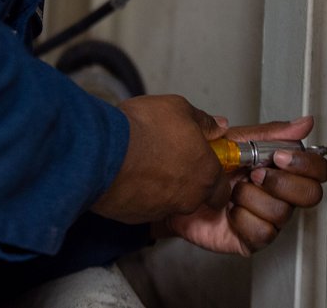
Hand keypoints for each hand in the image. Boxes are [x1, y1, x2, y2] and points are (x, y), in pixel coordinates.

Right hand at [91, 95, 229, 223]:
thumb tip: (218, 126)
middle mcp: (188, 198)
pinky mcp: (136, 217)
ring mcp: (162, 210)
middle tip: (172, 159)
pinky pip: (143, 206)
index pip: (222, 189)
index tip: (205, 164)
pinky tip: (130, 174)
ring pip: (168, 201)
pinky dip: (140, 194)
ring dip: (162, 187)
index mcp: (205, 174)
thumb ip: (204, 122)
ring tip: (146, 162)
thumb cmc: (144, 129)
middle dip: (187, 181)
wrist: (104, 151)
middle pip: (196, 196)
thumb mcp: (180, 109)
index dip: (215, 177)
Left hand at [162, 115, 326, 255]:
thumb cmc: (208, 164)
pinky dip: (242, 218)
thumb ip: (273, 133)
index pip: (316, 170)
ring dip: (252, 197)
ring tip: (233, 191)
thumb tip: (304, 123)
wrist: (178, 187)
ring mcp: (268, 217)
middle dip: (281, 182)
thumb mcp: (239, 141)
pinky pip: (262, 233)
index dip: (305, 165)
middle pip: (311, 194)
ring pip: (282, 212)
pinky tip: (229, 210)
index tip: (278, 157)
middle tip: (255, 174)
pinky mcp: (252, 238)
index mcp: (282, 169)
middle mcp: (280, 194)